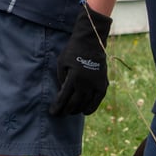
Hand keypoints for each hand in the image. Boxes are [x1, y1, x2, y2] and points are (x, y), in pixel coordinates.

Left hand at [49, 1, 112, 116]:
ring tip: (70, 112)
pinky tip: (84, 112)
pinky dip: (91, 108)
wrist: (91, 42)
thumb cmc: (73, 51)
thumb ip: (61, 78)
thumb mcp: (61, 62)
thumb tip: (63, 93)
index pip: (64, 98)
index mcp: (74, 77)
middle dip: (65, 111)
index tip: (52, 113)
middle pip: (74, 103)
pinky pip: (97, 101)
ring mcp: (96, 84)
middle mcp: (86, 83)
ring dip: (77, 110)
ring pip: (86, 104)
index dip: (58, 107)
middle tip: (59, 114)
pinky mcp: (103, 84)